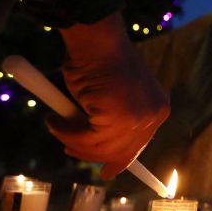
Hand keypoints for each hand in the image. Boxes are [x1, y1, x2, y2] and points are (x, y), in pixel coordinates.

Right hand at [48, 13, 169, 178]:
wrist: (96, 38)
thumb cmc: (97, 60)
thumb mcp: (112, 95)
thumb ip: (109, 119)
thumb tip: (94, 146)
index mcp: (157, 109)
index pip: (139, 145)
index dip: (121, 160)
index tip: (107, 172)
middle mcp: (153, 116)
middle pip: (119, 152)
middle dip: (89, 154)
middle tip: (67, 148)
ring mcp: (138, 119)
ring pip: (99, 148)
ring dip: (71, 140)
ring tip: (55, 124)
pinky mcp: (118, 119)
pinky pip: (85, 138)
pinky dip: (65, 132)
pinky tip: (54, 120)